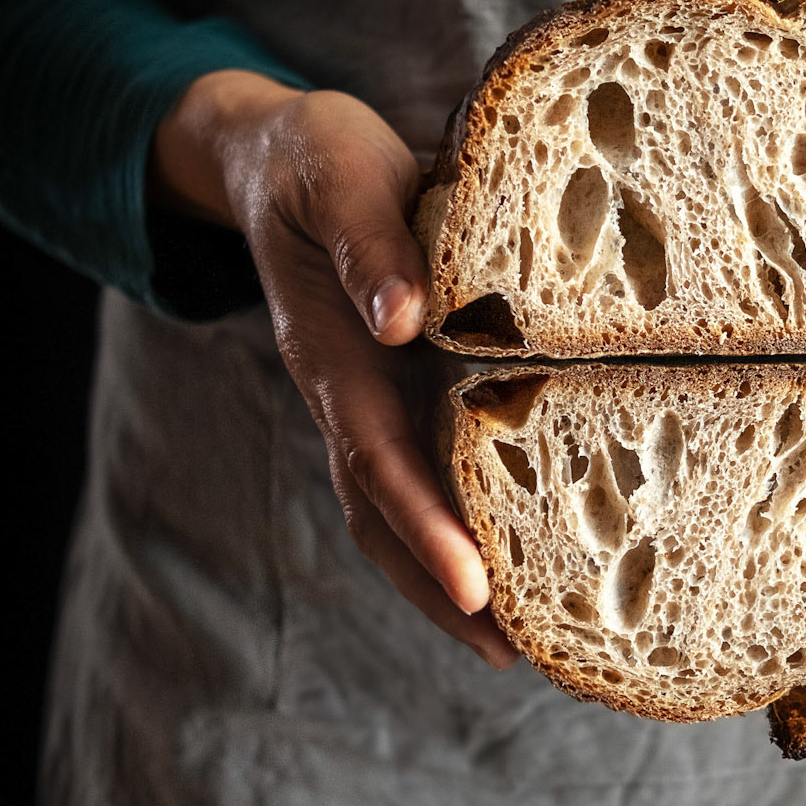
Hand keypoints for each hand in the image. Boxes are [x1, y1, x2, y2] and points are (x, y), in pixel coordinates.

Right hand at [151, 73, 517, 667]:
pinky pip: (427, 469)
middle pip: (386, 514)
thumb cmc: (320, 157)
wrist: (282, 151)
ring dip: (451, 577)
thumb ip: (368, 243)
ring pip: (402, 506)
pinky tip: (524, 553)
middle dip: (442, 590)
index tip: (474, 588)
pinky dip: (463, 522)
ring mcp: (370, 398)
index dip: (425, 528)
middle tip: (514, 654)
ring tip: (524, 640)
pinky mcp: (400, 386)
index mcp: (333, 354)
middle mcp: (349, 393)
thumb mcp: (342, 174)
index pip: (379, 459)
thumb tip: (401, 320)